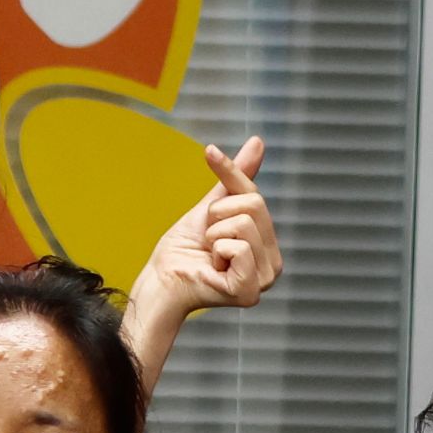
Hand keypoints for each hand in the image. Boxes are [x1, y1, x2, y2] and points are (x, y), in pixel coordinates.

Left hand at [138, 136, 279, 316]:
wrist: (158, 281)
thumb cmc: (182, 250)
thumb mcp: (211, 208)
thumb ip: (236, 179)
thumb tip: (259, 141)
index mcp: (268, 246)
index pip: (255, 195)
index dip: (230, 174)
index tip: (208, 151)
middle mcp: (274, 265)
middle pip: (254, 206)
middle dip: (216, 216)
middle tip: (206, 240)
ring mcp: (264, 281)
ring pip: (243, 224)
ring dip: (213, 236)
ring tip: (208, 257)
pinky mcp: (250, 292)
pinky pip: (237, 248)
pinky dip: (216, 251)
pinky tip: (212, 270)